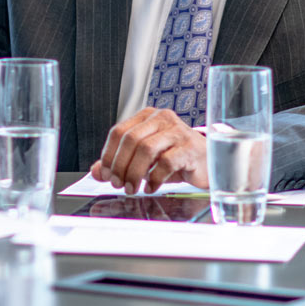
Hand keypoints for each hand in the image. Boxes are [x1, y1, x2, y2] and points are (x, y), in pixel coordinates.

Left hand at [90, 107, 205, 193]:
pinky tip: (151, 187)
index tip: (106, 174)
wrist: (209, 164)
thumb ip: (120, 163)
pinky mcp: (190, 147)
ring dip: (135, 173)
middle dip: (120, 166)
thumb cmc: (176, 159)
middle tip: (118, 184)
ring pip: (146, 149)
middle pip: (131, 139)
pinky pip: (166, 162)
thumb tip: (96, 172)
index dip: (108, 155)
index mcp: (147, 117)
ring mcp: (178, 131)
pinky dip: (154, 178)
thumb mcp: (144, 161)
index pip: (119, 131)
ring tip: (132, 188)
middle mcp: (162, 118)